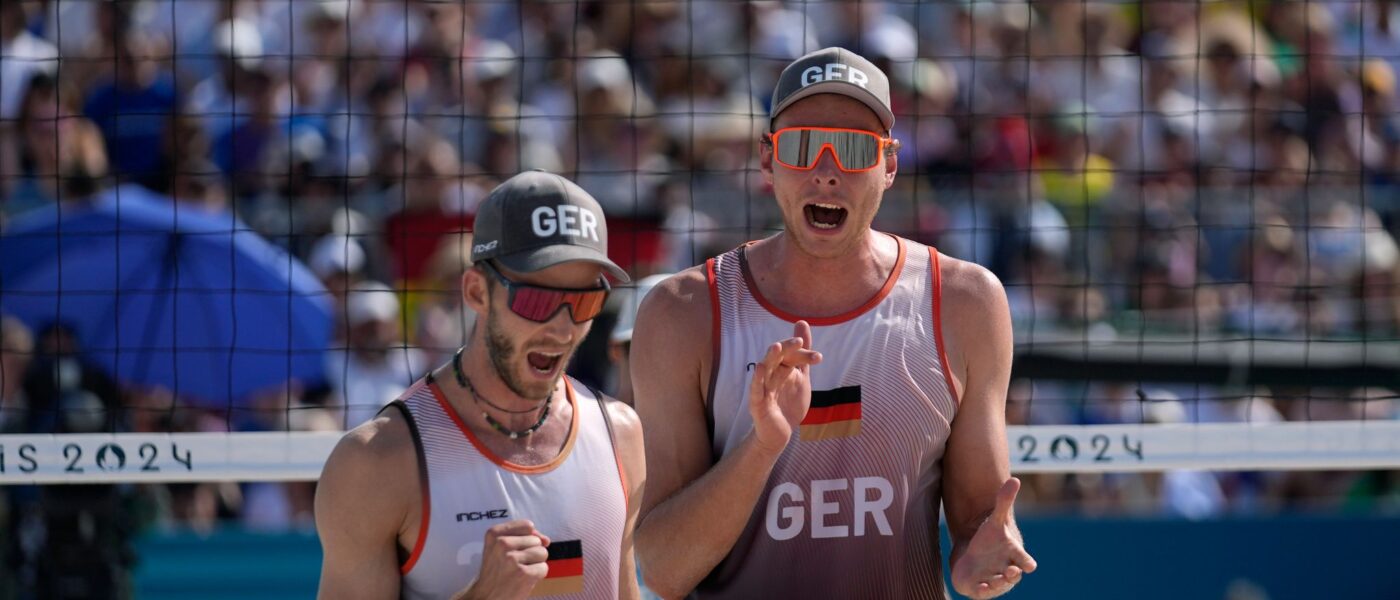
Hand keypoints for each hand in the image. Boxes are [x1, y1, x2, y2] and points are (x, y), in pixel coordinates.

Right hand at [461, 520, 551, 599]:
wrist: (485, 597)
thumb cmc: (497, 571)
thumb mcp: (500, 548)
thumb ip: (525, 537)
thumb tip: (546, 540)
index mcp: (494, 533)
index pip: (527, 526)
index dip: (530, 537)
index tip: (519, 549)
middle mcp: (502, 543)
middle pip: (536, 540)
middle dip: (531, 553)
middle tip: (514, 565)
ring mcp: (512, 559)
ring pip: (542, 553)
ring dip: (535, 564)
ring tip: (519, 571)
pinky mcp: (523, 573)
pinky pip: (544, 568)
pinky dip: (537, 575)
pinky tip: (523, 580)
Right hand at [748, 320, 822, 454]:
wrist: (781, 433)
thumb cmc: (789, 403)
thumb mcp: (801, 376)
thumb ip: (803, 354)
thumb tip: (802, 323)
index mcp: (781, 368)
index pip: (791, 355)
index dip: (804, 354)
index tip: (818, 357)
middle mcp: (770, 375)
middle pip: (776, 357)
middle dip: (786, 348)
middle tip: (798, 341)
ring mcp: (762, 388)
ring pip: (765, 370)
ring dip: (770, 358)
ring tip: (776, 347)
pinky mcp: (757, 403)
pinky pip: (756, 390)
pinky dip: (757, 380)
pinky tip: (760, 368)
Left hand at [951, 478, 1037, 598]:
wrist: (974, 558)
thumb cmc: (988, 540)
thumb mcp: (994, 522)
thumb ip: (1003, 502)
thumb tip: (1015, 479)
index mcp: (1013, 556)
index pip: (1024, 560)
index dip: (1026, 562)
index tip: (1030, 565)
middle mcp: (1006, 571)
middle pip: (1013, 575)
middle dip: (1013, 575)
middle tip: (1012, 572)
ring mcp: (994, 581)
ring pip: (998, 585)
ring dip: (997, 583)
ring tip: (991, 580)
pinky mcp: (981, 589)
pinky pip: (983, 593)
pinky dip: (983, 590)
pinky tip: (980, 585)